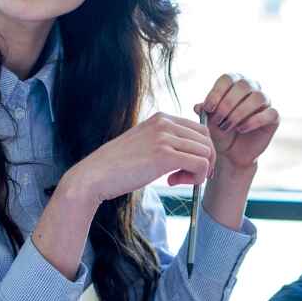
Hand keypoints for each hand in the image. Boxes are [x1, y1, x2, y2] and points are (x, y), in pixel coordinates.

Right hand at [64, 112, 214, 203]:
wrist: (94, 176)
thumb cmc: (117, 166)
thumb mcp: (144, 145)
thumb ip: (164, 143)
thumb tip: (191, 155)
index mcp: (161, 118)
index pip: (199, 130)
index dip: (200, 151)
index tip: (187, 168)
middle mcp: (164, 123)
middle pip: (207, 140)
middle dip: (203, 162)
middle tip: (185, 177)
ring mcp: (165, 137)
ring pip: (206, 153)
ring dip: (198, 172)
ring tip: (175, 180)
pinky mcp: (165, 155)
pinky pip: (200, 165)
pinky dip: (195, 178)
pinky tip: (172, 182)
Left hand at [197, 74, 278, 171]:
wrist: (230, 154)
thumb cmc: (219, 132)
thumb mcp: (208, 121)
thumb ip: (204, 111)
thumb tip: (198, 106)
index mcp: (234, 84)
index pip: (228, 78)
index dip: (217, 92)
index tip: (208, 108)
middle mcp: (252, 89)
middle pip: (243, 85)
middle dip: (228, 104)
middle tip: (218, 120)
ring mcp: (265, 102)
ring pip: (258, 97)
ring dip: (240, 112)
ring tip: (228, 126)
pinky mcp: (273, 117)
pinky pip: (269, 113)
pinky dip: (254, 121)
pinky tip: (241, 129)